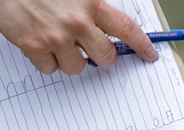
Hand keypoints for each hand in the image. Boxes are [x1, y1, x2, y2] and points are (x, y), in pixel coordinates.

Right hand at [0, 0, 158, 75]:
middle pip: (105, 57)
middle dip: (101, 56)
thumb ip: (93, 5)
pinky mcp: (33, 46)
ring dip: (70, 59)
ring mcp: (55, 37)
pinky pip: (49, 69)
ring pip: (77, 67)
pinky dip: (45, 60)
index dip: (142, 45)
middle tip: (92, 50)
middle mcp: (77, 22)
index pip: (127, 29)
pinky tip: (39, 42)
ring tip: (58, 41)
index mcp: (92, 2)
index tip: (149, 54)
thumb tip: (108, 23)